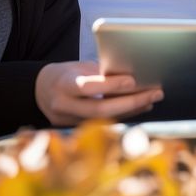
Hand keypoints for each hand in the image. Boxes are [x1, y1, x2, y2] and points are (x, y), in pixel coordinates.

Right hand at [35, 61, 162, 125]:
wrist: (41, 90)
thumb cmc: (65, 74)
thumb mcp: (78, 67)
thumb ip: (99, 73)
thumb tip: (130, 77)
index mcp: (63, 85)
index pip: (88, 87)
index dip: (110, 85)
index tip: (133, 80)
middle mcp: (64, 106)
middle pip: (100, 110)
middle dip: (130, 102)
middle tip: (154, 92)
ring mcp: (70, 121)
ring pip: (105, 119)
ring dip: (133, 109)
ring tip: (152, 98)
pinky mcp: (78, 128)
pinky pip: (105, 122)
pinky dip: (125, 114)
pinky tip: (141, 106)